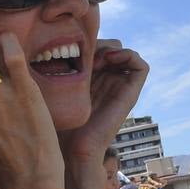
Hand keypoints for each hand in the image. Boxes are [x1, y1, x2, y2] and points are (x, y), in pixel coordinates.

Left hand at [57, 38, 148, 163]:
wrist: (72, 147)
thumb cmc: (57, 121)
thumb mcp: (52, 87)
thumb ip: (54, 68)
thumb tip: (48, 43)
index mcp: (90, 78)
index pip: (96, 45)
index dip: (86, 41)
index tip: (70, 48)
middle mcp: (107, 80)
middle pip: (110, 46)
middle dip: (97, 42)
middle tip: (82, 53)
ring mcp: (120, 86)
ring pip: (124, 52)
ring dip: (111, 48)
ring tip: (95, 59)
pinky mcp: (131, 93)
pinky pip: (141, 66)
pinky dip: (128, 55)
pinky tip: (109, 60)